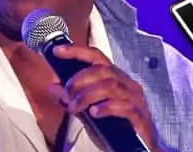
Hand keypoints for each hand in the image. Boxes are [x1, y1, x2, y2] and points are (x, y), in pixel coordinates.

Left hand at [47, 45, 161, 151]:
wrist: (139, 149)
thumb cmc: (114, 127)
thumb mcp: (88, 111)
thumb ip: (72, 99)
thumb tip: (52, 87)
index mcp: (115, 78)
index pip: (96, 57)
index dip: (77, 51)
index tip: (57, 51)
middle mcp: (127, 84)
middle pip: (102, 70)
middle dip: (79, 80)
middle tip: (66, 96)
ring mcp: (135, 99)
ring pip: (110, 85)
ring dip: (87, 95)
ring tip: (74, 108)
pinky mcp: (140, 116)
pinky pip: (123, 106)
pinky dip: (106, 108)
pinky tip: (94, 114)